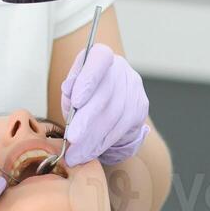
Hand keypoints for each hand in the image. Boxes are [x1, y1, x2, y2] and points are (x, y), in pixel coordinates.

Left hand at [61, 44, 149, 166]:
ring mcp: (134, 87)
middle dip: (87, 120)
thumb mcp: (71, 89)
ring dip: (94, 138)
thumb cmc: (83, 94)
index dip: (89, 80)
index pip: (99, 60)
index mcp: (100, 56)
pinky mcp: (140, 106)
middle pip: (106, 95)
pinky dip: (104, 142)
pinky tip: (92, 151)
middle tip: (73, 139)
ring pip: (115, 116)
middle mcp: (120, 69)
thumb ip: (70, 89)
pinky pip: (122, 128)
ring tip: (77, 154)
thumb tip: (69, 88)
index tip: (76, 101)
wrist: (106, 103)